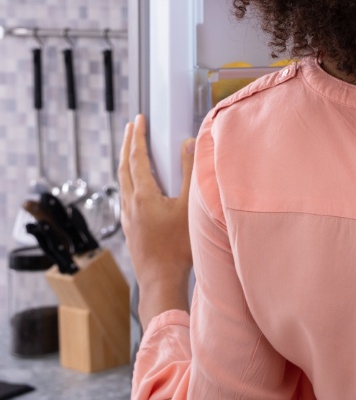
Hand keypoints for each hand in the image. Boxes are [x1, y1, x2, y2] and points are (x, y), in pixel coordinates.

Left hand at [119, 114, 194, 323]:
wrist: (160, 280)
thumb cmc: (178, 246)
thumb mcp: (189, 205)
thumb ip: (188, 172)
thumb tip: (188, 143)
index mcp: (143, 195)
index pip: (137, 157)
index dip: (138, 136)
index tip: (139, 119)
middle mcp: (130, 203)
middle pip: (124, 167)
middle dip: (127, 144)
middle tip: (132, 127)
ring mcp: (128, 217)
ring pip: (122, 182)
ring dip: (127, 162)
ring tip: (132, 150)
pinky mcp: (131, 227)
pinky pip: (126, 194)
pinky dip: (129, 179)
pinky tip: (138, 184)